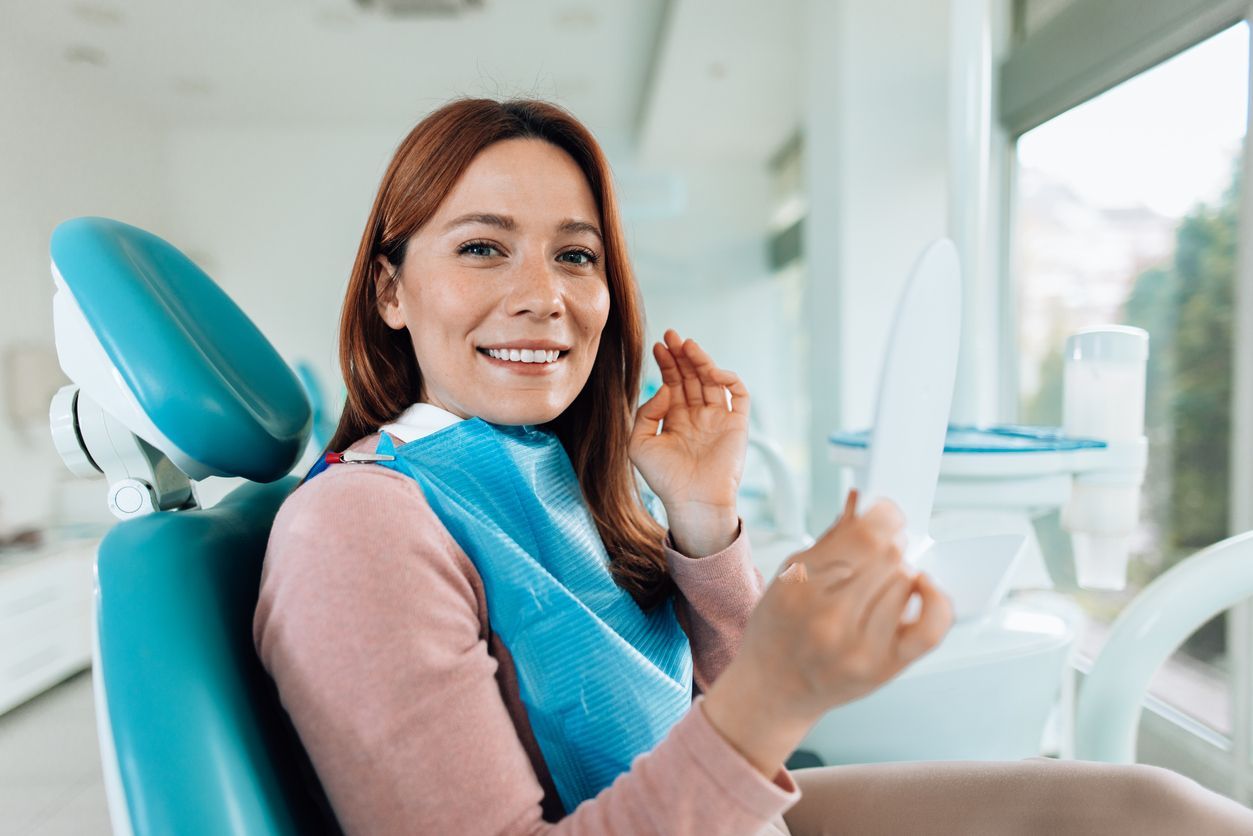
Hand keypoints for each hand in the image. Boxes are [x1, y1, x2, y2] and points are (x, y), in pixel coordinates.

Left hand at [628, 329, 749, 555]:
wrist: (693, 501)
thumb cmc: (664, 479)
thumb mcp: (639, 444)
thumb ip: (645, 413)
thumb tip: (665, 388)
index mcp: (676, 419)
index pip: (673, 383)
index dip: (666, 363)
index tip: (658, 345)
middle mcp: (698, 416)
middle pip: (691, 376)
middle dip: (681, 355)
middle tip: (672, 335)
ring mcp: (719, 418)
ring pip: (712, 380)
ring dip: (701, 360)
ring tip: (687, 345)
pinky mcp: (737, 424)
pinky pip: (739, 394)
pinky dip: (728, 378)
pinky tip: (710, 371)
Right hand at [701, 490, 952, 776]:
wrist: (772, 688)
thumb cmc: (778, 629)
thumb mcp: (787, 575)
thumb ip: (831, 538)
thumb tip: (863, 498)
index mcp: (801, 586)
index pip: (866, 535)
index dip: (884, 516)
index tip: (884, 515)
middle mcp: (829, 617)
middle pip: (889, 555)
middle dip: (888, 545)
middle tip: (877, 553)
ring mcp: (859, 646)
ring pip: (906, 581)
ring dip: (899, 573)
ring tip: (880, 583)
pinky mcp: (884, 668)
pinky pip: (930, 628)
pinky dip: (936, 600)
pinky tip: (921, 589)